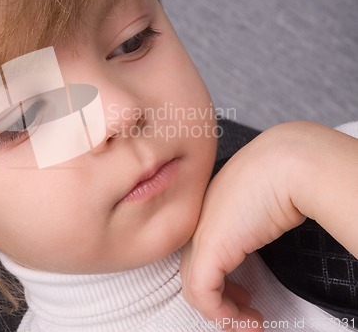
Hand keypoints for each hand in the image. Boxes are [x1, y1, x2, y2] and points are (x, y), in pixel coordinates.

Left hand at [180, 123, 312, 330]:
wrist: (286, 163)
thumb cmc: (278, 175)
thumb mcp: (255, 204)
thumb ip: (244, 224)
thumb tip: (254, 237)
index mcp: (206, 209)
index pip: (199, 251)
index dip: (217, 277)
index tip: (240, 292)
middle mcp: (197, 222)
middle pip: (194, 270)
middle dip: (218, 299)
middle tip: (243, 313)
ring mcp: (200, 234)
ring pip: (195, 287)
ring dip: (223, 313)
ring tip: (249, 321)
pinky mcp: (210, 248)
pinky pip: (204, 294)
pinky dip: (222, 314)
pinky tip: (247, 318)